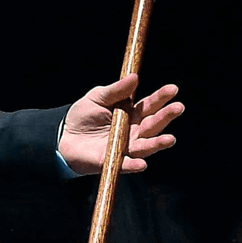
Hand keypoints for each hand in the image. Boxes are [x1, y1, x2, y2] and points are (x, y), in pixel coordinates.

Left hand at [58, 73, 182, 175]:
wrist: (63, 136)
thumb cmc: (83, 116)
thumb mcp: (97, 97)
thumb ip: (116, 90)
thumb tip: (134, 77)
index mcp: (131, 113)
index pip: (150, 105)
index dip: (162, 97)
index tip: (173, 89)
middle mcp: (133, 131)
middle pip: (153, 124)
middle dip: (166, 116)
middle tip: (178, 107)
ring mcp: (126, 147)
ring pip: (146, 146)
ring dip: (158, 143)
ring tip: (170, 139)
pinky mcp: (114, 161)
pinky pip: (126, 165)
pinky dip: (134, 165)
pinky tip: (142, 164)